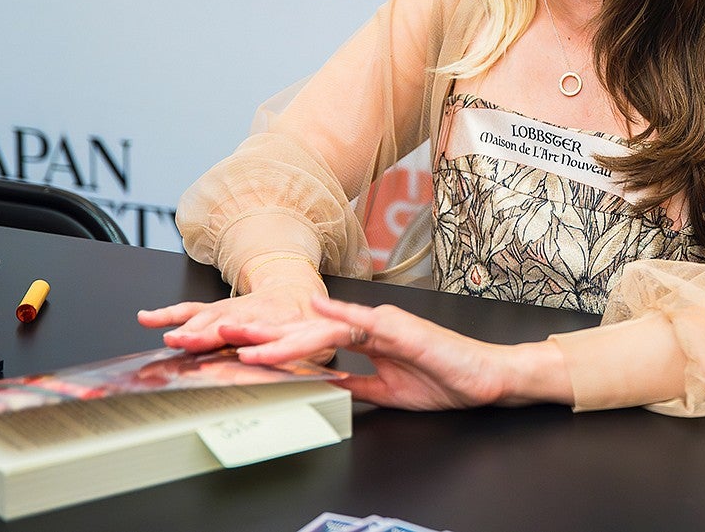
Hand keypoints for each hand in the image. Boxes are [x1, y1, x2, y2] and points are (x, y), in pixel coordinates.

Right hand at [137, 283, 331, 357]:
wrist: (296, 290)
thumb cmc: (306, 320)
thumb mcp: (320, 340)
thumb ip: (314, 355)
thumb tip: (319, 372)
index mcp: (276, 321)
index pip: (258, 330)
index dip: (244, 334)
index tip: (227, 337)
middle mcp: (248, 313)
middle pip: (225, 323)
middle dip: (206, 334)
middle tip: (188, 343)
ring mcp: (230, 311)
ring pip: (206, 316)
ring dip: (188, 328)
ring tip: (171, 339)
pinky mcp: (217, 311)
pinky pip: (190, 311)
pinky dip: (168, 315)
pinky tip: (147, 319)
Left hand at [218, 296, 573, 410]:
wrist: (484, 377)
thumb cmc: (444, 379)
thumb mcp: (386, 390)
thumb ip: (354, 383)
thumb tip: (322, 384)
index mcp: (364, 338)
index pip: (309, 342)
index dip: (272, 346)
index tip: (235, 353)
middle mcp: (369, 324)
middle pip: (307, 330)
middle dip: (262, 335)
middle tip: (220, 338)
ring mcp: (384, 322)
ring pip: (324, 328)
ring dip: (285, 336)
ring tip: (249, 342)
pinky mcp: (401, 328)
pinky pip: (363, 322)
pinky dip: (338, 318)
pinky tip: (313, 314)